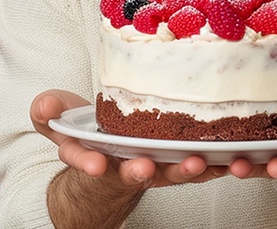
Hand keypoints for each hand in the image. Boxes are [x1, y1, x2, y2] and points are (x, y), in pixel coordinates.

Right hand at [31, 89, 229, 187]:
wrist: (110, 157)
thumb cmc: (86, 134)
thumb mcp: (58, 120)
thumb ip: (49, 112)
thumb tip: (46, 104)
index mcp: (91, 156)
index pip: (84, 160)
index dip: (87, 163)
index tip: (94, 165)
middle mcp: (122, 165)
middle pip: (132, 172)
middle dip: (139, 171)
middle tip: (144, 167)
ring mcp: (153, 166)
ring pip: (169, 172)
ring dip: (184, 169)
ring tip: (197, 162)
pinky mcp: (179, 161)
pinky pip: (199, 167)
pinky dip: (215, 165)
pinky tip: (231, 159)